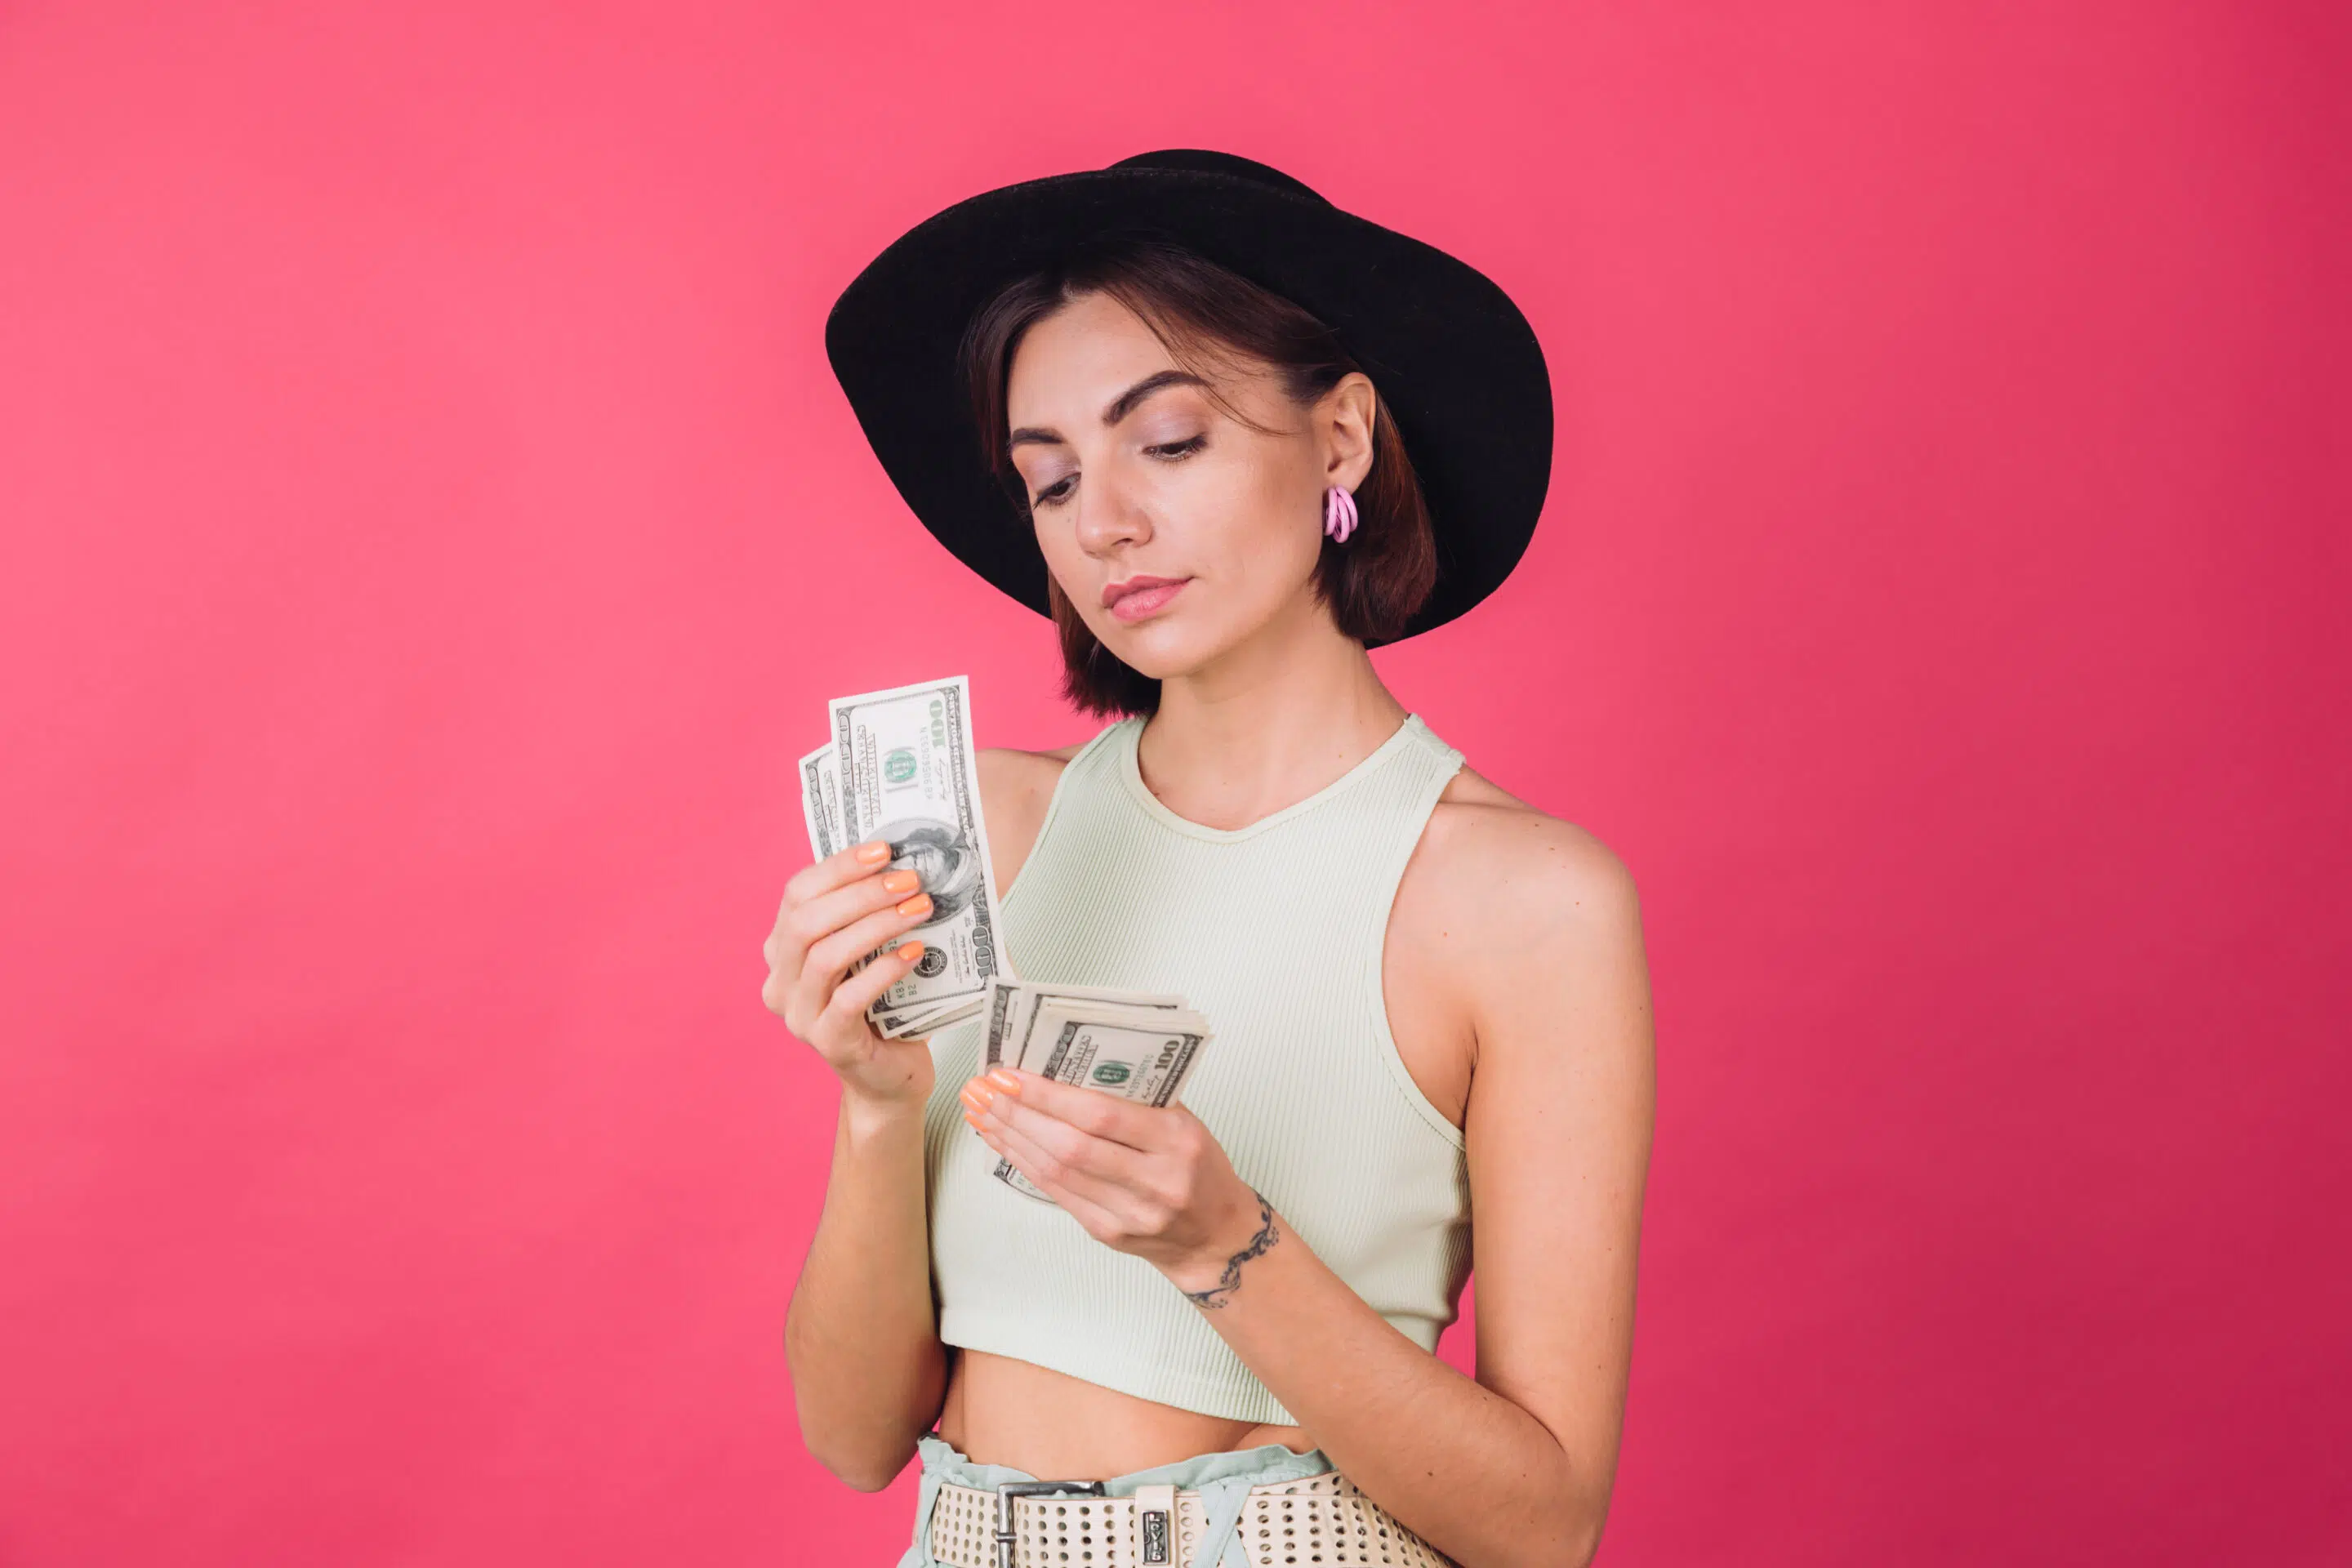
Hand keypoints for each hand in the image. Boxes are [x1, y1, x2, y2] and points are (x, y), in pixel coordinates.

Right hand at [762, 838, 941, 1109]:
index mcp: (782, 950)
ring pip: (825, 956)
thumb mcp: (868, 952)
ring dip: (876, 926)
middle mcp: (780, 981)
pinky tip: (914, 954)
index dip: (838, 867)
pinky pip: (848, 999)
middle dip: (861, 894)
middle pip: (807, 922)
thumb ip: (863, 915)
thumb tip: (899, 859)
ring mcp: (799, 1016)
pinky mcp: (828, 1042)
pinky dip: (883, 971)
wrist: (891, 1074)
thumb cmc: (884, 1004)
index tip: (883, 849)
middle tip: (910, 880)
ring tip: (919, 910)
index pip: (796, 894)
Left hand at [958, 1067, 1270, 1296]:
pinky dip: (1024, 1163)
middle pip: (1071, 1145)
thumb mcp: (1185, 1123)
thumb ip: (1135, 1098)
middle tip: (983, 1088)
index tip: (1011, 1074)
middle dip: (1019, 1114)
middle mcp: (1155, 1181)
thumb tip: (1064, 1068)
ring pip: (1057, 1171)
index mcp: (1177, 1141)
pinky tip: (1003, 1141)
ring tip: (982, 1110)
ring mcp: (1129, 1213)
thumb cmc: (1199, 1168)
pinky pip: (1056, 1193)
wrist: (1216, 1235)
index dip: (1049, 1096)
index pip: (1102, 1115)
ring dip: (1012, 1137)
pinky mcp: (1106, 1233)